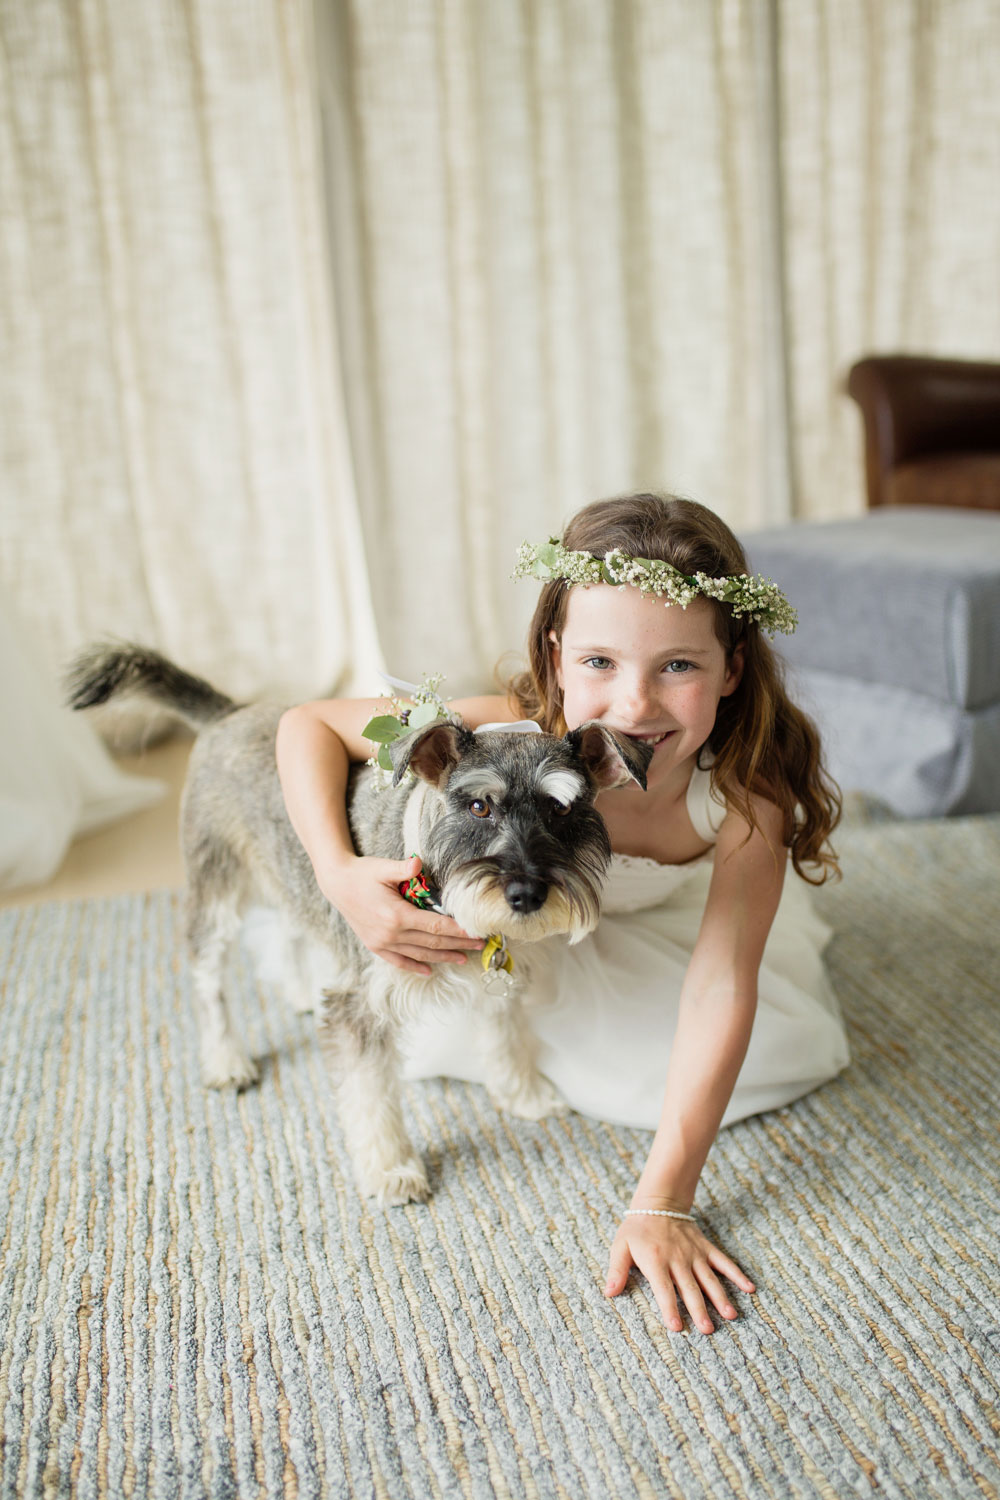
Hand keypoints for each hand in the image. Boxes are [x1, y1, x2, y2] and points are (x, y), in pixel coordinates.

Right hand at [322, 854, 483, 974]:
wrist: (336, 884)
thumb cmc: (362, 873)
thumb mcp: (383, 867)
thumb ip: (403, 867)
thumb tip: (418, 863)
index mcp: (396, 915)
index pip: (436, 926)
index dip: (458, 931)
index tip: (475, 933)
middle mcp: (391, 934)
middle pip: (432, 942)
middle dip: (458, 945)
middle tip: (479, 946)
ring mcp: (382, 943)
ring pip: (420, 954)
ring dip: (443, 957)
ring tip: (463, 958)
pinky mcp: (375, 946)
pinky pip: (399, 961)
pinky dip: (415, 966)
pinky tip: (429, 970)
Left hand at [605, 1210, 755, 1334]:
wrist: (658, 1203)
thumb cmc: (636, 1230)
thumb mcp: (620, 1247)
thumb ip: (616, 1271)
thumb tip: (609, 1293)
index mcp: (655, 1261)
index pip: (663, 1289)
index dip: (669, 1308)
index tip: (676, 1327)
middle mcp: (677, 1259)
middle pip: (690, 1288)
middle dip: (699, 1309)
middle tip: (708, 1330)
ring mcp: (694, 1254)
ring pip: (709, 1278)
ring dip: (720, 1297)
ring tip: (730, 1316)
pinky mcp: (706, 1248)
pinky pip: (724, 1262)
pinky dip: (737, 1274)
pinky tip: (750, 1289)